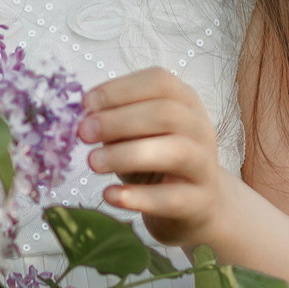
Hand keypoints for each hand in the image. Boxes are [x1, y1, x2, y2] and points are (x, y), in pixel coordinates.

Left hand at [79, 66, 227, 248]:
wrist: (194, 205)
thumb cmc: (155, 161)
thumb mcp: (134, 135)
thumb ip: (115, 124)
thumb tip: (85, 120)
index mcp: (185, 102)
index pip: (159, 82)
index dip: (120, 90)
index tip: (85, 104)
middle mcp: (200, 129)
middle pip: (166, 113)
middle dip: (119, 121)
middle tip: (83, 134)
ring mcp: (205, 166)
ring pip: (174, 152)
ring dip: (127, 155)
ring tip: (93, 163)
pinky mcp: (200, 202)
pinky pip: (171, 198)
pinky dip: (137, 197)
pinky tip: (109, 195)